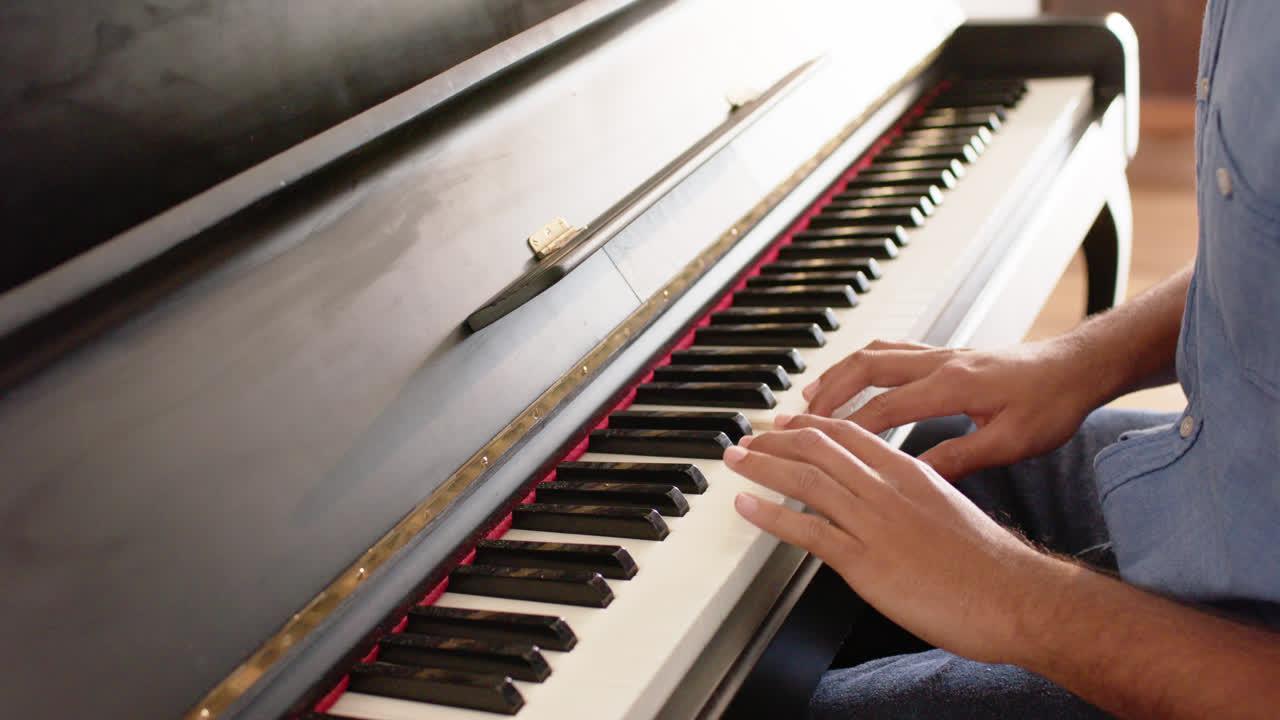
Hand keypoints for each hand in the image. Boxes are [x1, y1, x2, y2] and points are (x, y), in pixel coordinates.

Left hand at [724, 413, 1052, 664]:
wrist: (1014, 595)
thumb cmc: (988, 562)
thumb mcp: (947, 507)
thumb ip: (912, 495)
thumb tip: (886, 501)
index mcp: (909, 471)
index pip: (849, 434)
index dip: (809, 426)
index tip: (783, 423)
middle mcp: (888, 488)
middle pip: (819, 448)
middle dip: (775, 440)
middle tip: (747, 440)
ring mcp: (875, 523)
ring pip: (806, 480)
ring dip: (762, 466)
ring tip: (735, 461)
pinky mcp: (866, 561)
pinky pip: (808, 530)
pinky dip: (771, 514)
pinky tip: (747, 506)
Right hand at [802, 339, 1099, 479]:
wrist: (1077, 368)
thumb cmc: (1051, 404)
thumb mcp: (1010, 442)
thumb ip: (960, 457)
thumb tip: (917, 474)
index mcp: (953, 386)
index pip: (885, 407)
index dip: (847, 428)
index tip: (818, 446)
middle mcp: (940, 364)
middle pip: (866, 369)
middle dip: (827, 393)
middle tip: (797, 417)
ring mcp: (941, 355)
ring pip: (874, 354)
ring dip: (839, 374)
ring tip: (812, 397)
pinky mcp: (946, 354)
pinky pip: (891, 350)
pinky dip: (862, 363)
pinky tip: (853, 377)